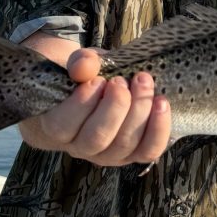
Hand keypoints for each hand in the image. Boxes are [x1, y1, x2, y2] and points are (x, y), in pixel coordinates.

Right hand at [19, 47, 171, 165]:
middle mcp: (80, 147)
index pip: (62, 125)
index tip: (98, 80)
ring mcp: (108, 154)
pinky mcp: (133, 153)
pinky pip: (148, 151)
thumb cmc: (83, 75)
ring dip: (139, 113)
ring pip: (124, 145)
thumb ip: (78, 63)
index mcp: (55, 126)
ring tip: (143, 82)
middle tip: (122, 81)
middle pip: (97, 138)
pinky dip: (159, 129)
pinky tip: (162, 103)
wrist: (101, 85)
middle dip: (115, 107)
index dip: (81, 104)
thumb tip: (85, 66)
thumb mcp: (77, 62)